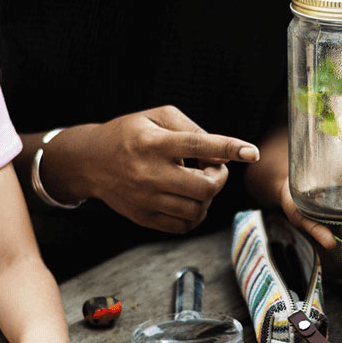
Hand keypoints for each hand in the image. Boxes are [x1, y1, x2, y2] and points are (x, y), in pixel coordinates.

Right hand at [44, 106, 259, 233]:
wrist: (90, 162)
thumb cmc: (129, 134)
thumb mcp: (157, 116)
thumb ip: (191, 129)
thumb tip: (220, 153)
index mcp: (154, 143)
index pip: (197, 146)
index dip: (227, 148)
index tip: (251, 152)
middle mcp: (150, 173)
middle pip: (203, 187)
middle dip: (219, 178)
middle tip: (213, 168)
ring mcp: (146, 199)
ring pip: (197, 210)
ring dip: (208, 198)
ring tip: (199, 184)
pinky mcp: (143, 217)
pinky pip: (183, 226)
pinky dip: (195, 215)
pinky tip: (189, 200)